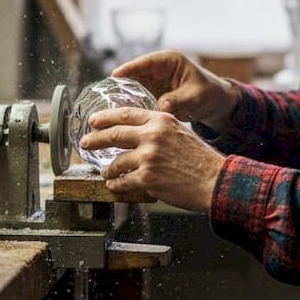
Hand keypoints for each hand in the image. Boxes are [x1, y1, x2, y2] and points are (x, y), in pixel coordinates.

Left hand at [78, 106, 224, 212]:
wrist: (215, 180)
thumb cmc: (201, 160)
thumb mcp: (180, 133)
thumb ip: (159, 130)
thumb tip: (138, 135)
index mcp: (161, 120)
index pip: (126, 114)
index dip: (106, 117)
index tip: (94, 120)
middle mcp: (152, 135)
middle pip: (114, 134)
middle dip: (95, 139)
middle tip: (85, 142)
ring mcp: (148, 156)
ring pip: (116, 162)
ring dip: (108, 168)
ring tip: (105, 171)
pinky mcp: (147, 177)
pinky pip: (123, 181)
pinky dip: (116, 184)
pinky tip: (114, 185)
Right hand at [112, 50, 240, 132]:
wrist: (215, 103)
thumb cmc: (209, 94)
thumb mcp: (195, 96)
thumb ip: (177, 100)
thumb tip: (160, 107)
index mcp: (169, 61)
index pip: (146, 62)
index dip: (130, 68)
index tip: (115, 75)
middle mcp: (157, 68)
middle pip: (134, 74)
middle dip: (120, 85)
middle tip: (106, 97)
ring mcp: (153, 81)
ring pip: (132, 87)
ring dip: (122, 96)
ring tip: (109, 108)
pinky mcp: (151, 93)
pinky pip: (136, 98)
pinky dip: (130, 106)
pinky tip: (120, 117)